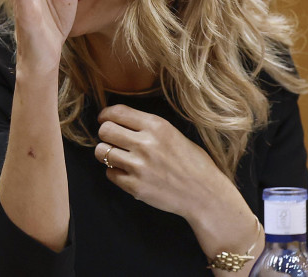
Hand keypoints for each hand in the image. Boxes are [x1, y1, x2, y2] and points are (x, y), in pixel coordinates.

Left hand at [93, 104, 237, 218]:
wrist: (206, 195)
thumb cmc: (194, 164)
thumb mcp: (174, 134)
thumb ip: (147, 127)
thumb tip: (119, 122)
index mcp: (158, 126)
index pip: (117, 112)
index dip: (106, 115)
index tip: (104, 119)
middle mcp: (146, 143)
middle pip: (104, 130)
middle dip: (105, 134)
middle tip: (112, 140)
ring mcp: (139, 166)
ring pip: (101, 152)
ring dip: (106, 153)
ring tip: (117, 157)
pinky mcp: (134, 186)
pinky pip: (109, 173)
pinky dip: (115, 173)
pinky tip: (128, 173)